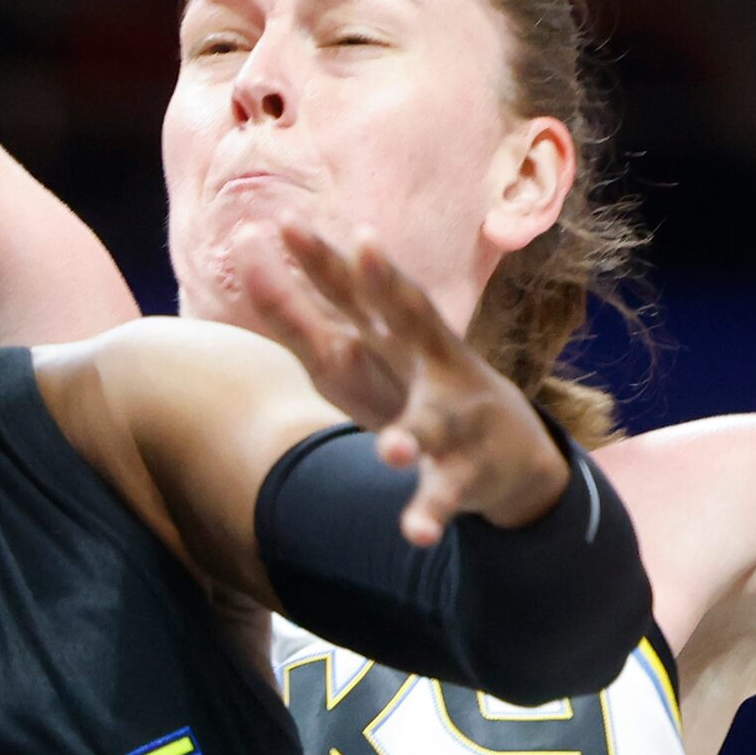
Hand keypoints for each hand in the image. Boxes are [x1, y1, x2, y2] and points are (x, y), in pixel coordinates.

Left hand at [235, 220, 567, 544]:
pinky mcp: (466, 471)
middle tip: (365, 247)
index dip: (325, 258)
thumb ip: (300, 314)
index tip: (286, 222)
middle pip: (410, 317)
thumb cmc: (412, 390)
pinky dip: (428, 512)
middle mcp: (432, 363)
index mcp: (399, 335)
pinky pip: (444, 492)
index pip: (360, 288)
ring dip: (409, 435)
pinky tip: (413, 532)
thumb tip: (244, 258)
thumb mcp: (356, 353)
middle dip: (386, 284)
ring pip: (430, 423)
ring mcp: (454, 417)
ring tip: (390, 450)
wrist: (512, 454)